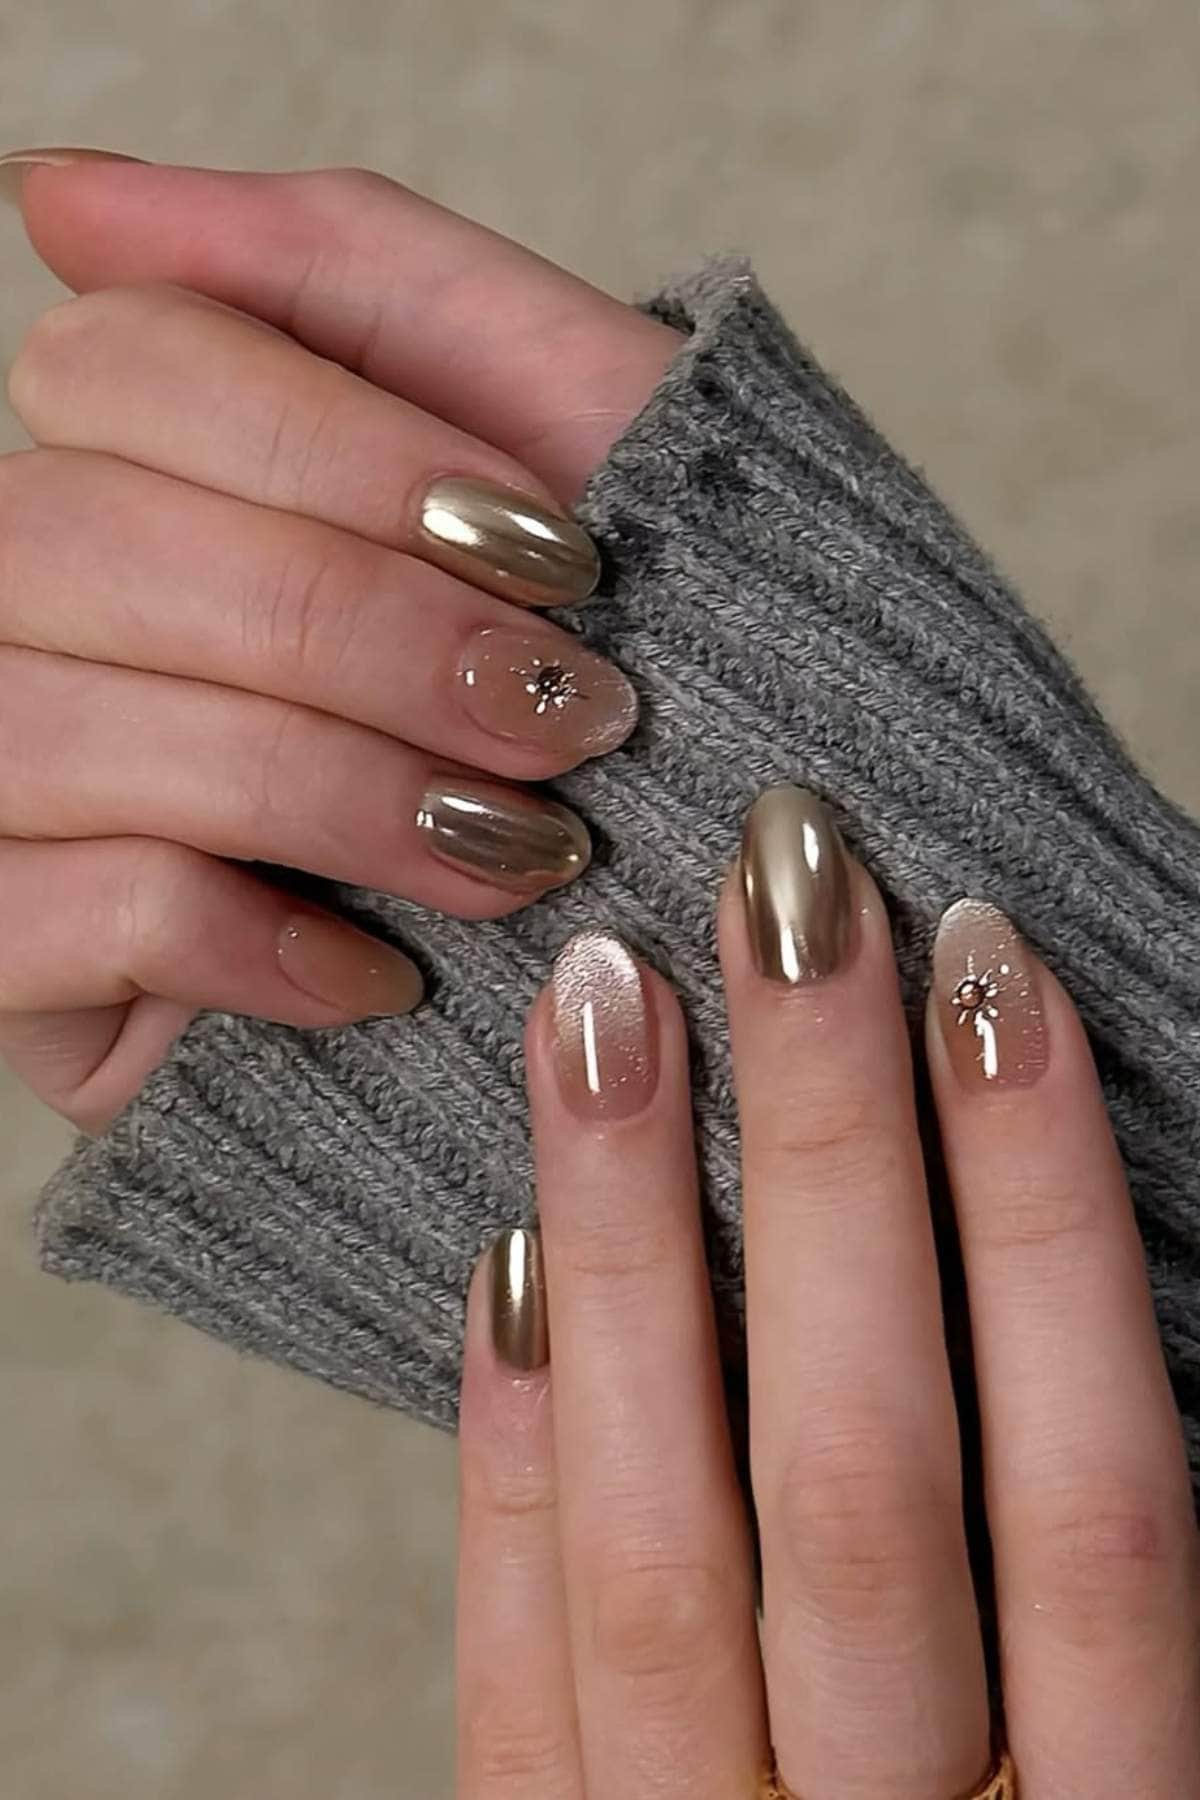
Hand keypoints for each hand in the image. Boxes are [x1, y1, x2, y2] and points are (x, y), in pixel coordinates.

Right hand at [0, 152, 677, 1124]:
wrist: (679, 898)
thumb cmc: (619, 648)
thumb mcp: (550, 414)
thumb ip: (337, 267)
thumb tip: (62, 194)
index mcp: (145, 465)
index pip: (119, 368)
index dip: (343, 454)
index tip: (550, 551)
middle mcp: (36, 608)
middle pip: (74, 544)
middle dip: (358, 635)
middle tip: (558, 715)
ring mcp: (8, 780)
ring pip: (49, 725)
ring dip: (324, 790)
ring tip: (513, 844)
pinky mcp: (15, 951)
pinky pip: (44, 919)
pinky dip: (247, 946)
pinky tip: (381, 972)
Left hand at [456, 785, 1198, 1796]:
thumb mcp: (1115, 1773)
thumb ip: (1084, 1579)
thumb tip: (1057, 1265)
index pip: (1095, 1490)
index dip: (1050, 1213)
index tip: (996, 975)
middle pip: (870, 1468)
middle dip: (840, 1154)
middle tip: (794, 891)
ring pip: (665, 1535)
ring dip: (638, 1241)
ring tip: (610, 1002)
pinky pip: (516, 1666)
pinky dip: (512, 1453)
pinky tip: (505, 1254)